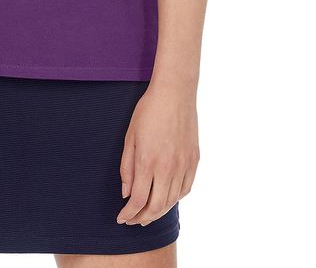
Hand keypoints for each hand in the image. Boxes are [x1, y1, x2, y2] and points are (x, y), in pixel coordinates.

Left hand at [116, 81, 199, 226]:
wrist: (174, 93)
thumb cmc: (148, 112)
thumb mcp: (130, 137)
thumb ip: (127, 167)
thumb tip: (126, 193)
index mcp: (147, 161)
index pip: (138, 200)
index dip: (128, 214)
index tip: (121, 218)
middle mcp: (167, 167)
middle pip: (156, 206)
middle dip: (142, 218)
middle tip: (133, 221)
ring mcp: (183, 165)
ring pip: (172, 201)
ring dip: (158, 212)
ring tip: (147, 214)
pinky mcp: (194, 161)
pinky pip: (185, 189)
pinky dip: (175, 199)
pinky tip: (166, 199)